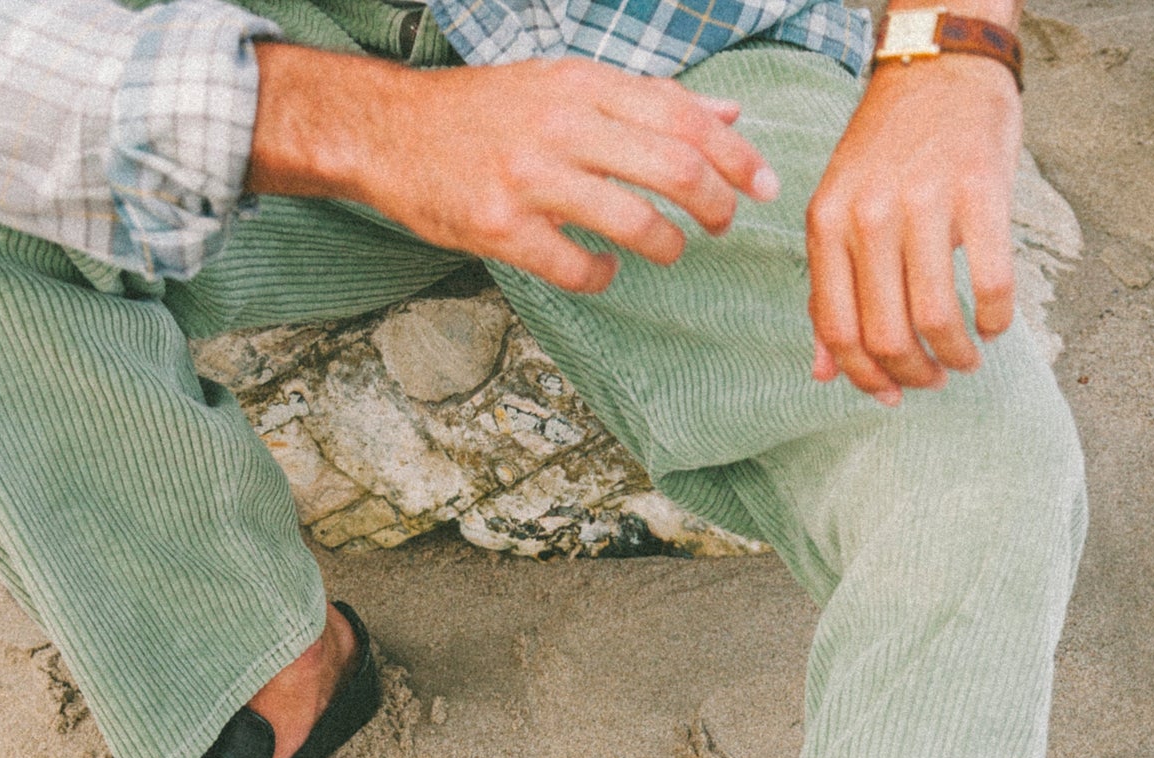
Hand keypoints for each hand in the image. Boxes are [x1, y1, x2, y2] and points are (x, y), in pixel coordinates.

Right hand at [247, 48, 778, 292]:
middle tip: (723, 223)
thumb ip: (642, 102)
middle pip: (672, 165)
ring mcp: (530, 178)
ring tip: (669, 249)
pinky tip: (601, 272)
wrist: (389, 132)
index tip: (765, 185)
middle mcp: (561, 125)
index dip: (735, 154)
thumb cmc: (484, 113)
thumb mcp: (563, 86)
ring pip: (633, 220)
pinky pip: (577, 266)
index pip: (682, 115)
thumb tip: (725, 114)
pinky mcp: (501, 227)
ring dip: (666, 244)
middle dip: (714, 202)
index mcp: (582, 84)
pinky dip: (602, 276)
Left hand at [806, 51, 1021, 403]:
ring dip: (956, 355)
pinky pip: (991, 281)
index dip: (864, 378)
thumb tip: (824, 373)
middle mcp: (868, 214)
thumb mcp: (838, 212)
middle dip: (914, 375)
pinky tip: (995, 323)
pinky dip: (996, 318)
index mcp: (826, 225)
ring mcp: (924, 201)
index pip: (837, 331)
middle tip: (935, 379)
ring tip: (967, 358)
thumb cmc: (887, 150)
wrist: (938, 66)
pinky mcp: (979, 188)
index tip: (891, 395)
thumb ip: (827, 290)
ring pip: (936, 318)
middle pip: (886, 334)